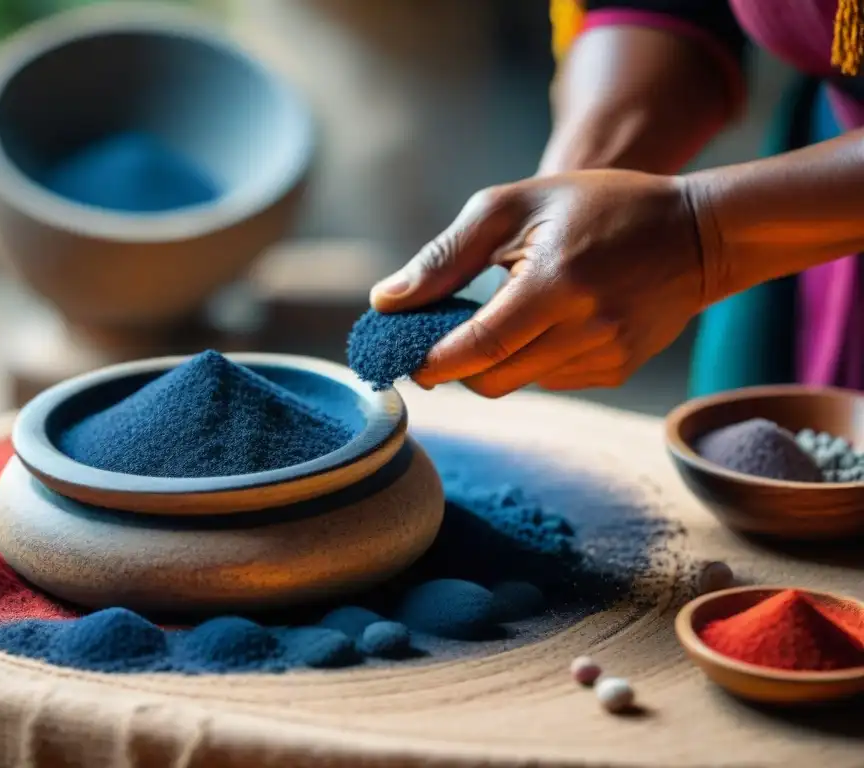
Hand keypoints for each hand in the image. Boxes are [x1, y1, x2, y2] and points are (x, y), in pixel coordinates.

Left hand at [369, 169, 711, 396]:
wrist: (696, 233)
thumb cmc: (597, 206)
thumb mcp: (515, 206)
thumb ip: (445, 255)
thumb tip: (386, 301)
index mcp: (555, 284)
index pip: (477, 347)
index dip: (433, 362)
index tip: (404, 359)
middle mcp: (586, 330)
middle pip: (492, 380)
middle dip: (456, 367)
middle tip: (441, 339)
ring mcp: (607, 356)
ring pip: (519, 383)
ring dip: (495, 360)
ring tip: (505, 314)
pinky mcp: (619, 369)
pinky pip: (551, 380)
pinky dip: (532, 359)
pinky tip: (548, 322)